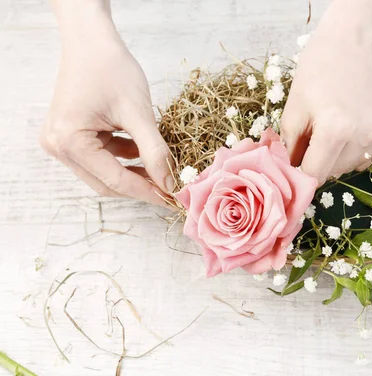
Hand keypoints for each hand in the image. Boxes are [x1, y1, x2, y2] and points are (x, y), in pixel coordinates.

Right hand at [41, 2, 172, 206]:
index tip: (174, 200)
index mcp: (69, 141)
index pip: (115, 180)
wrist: (91, 41)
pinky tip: (144, 153)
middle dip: (140, 186)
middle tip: (171, 189)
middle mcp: (58, 146)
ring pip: (104, 173)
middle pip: (106, 182)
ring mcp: (60, 142)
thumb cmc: (111, 68)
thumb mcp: (138, 112)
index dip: (148, 192)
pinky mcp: (69, 135)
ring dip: (133, 173)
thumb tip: (170, 184)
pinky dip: (124, 159)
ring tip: (162, 170)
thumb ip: (154, 151)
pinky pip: (101, 158)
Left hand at [281, 0, 371, 184]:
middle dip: (320, 161)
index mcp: (336, 129)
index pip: (315, 174)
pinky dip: (360, 147)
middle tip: (315, 135)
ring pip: (354, 165)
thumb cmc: (321, 65)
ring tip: (338, 125)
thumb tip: (290, 169)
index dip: (301, 173)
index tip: (296, 166)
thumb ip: (290, 143)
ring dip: (341, 155)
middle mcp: (365, 135)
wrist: (358, 39)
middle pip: (335, 172)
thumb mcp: (295, 103)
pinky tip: (355, 124)